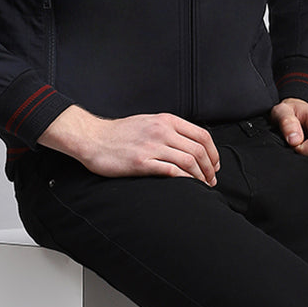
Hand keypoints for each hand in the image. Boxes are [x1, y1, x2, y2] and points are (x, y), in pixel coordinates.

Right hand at [38, 106, 219, 183]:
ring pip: (189, 161)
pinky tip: (188, 186)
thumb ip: (169, 129)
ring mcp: (152, 146)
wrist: (93, 138)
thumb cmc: (119, 133)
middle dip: (210, 168)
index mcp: (166, 120)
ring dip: (200, 176)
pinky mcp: (142, 162)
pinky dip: (185, 180)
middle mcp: (162, 131)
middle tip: (211, 179)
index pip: (202, 135)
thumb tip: (189, 143)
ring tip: (203, 185)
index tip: (214, 165)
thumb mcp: (148, 122)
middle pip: (198, 150)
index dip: (213, 152)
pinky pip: (172, 171)